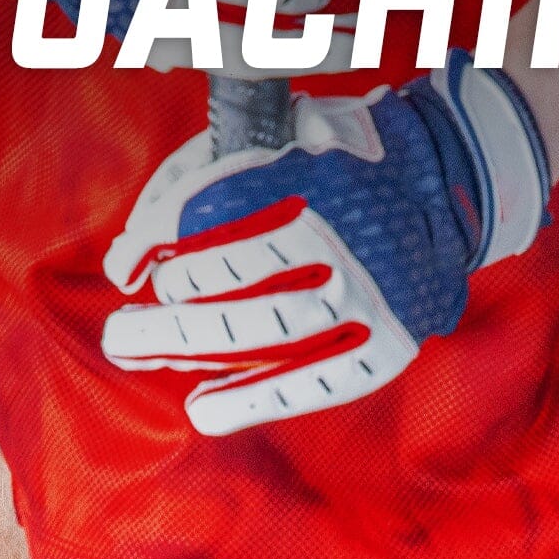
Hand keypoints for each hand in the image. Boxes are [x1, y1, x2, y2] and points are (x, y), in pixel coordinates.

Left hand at [99, 58, 550, 434]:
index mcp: (314, 178)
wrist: (439, 194)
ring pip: (269, 334)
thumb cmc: (329, 169)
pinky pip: (314, 383)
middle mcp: (342, 241)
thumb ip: (191, 190)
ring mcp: (367, 298)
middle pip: (236, 288)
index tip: (129, 267)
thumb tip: (123, 263)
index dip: (163, 240)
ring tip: (145, 360)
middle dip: (170, 318)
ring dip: (197, 352)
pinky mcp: (384, 345)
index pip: (217, 211)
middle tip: (119, 334)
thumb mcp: (267, 148)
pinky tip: (205, 410)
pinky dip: (255, 399)